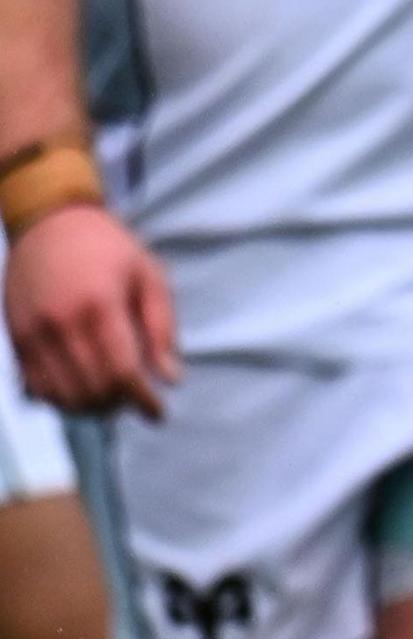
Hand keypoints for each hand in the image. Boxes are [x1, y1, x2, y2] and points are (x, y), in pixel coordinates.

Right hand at [3, 204, 174, 419]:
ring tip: (112, 400)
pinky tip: (82, 392)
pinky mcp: (17, 339)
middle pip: (91, 388)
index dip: (142, 400)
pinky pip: (35, 386)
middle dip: (119, 405)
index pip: (122, 371)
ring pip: (61, 394)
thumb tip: (170, 378)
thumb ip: (161, 328)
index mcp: (99, 306)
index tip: (158, 413)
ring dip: (90, 408)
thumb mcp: (149, 276)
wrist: (50, 225)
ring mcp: (33, 334)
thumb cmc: (110, 248)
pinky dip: (60, 399)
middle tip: (136, 402)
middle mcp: (61, 324)